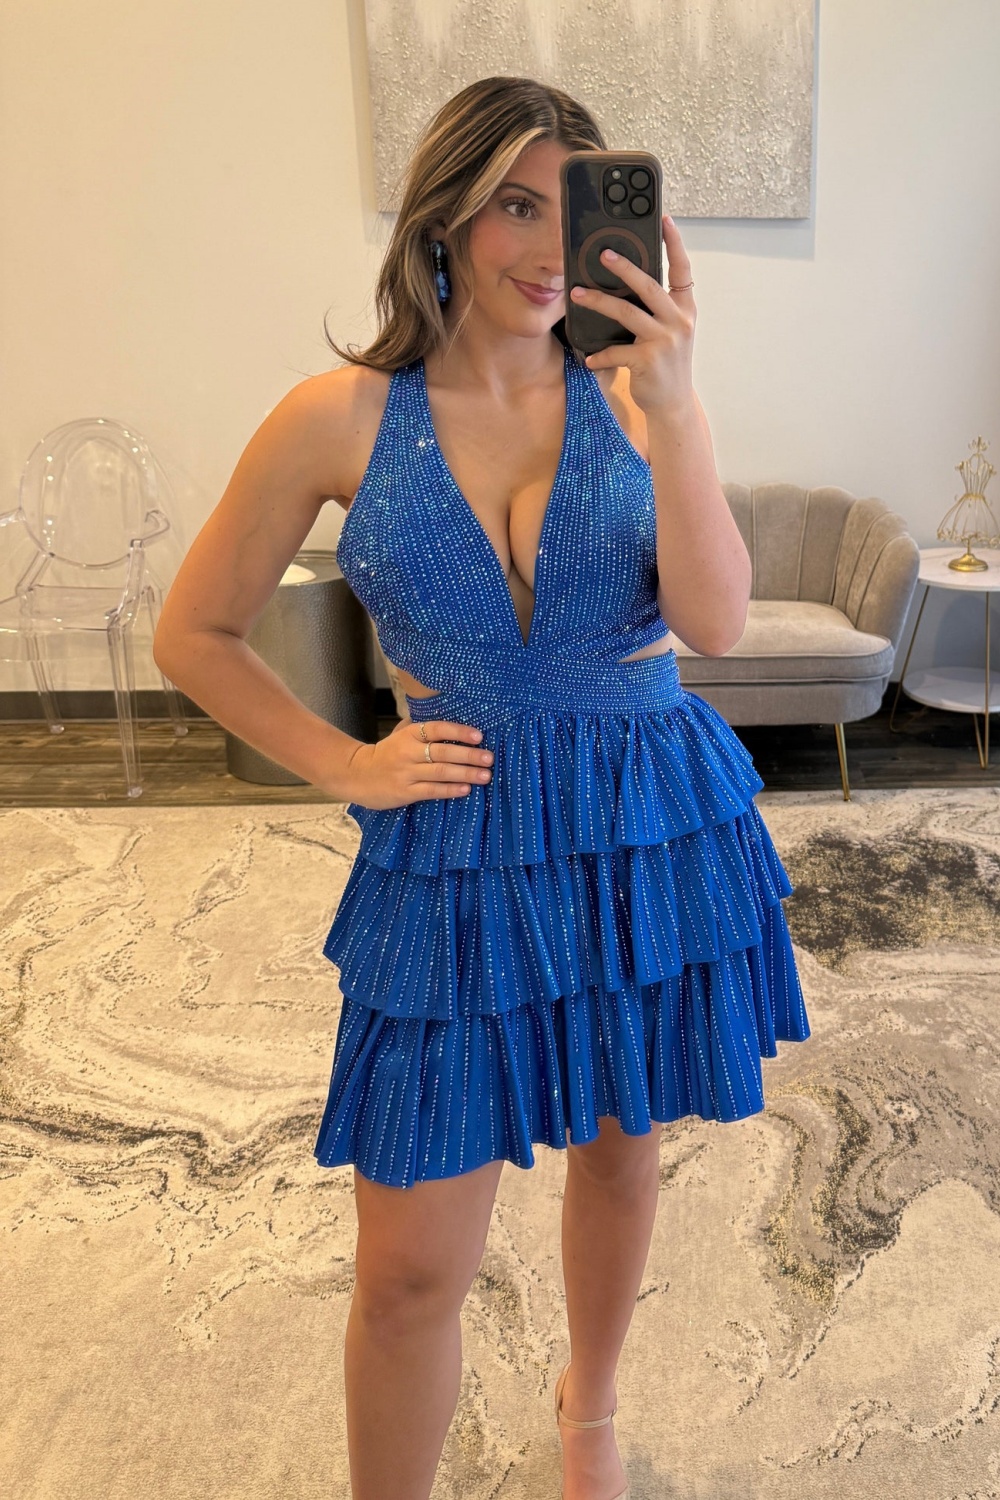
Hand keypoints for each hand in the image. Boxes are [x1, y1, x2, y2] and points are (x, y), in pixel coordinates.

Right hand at [342, 717, 493, 809]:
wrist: (357, 774)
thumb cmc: (386, 754)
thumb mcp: (400, 735)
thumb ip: (422, 728)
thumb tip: (453, 721)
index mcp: (409, 734)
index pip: (436, 728)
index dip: (458, 731)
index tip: (479, 736)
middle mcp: (408, 752)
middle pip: (443, 752)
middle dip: (469, 755)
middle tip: (489, 758)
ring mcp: (406, 773)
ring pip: (440, 772)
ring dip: (465, 774)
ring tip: (485, 775)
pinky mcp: (405, 792)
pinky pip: (432, 790)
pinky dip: (450, 790)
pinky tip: (466, 789)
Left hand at [569, 215, 694, 416]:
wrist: (673, 404)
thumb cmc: (665, 365)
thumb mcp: (670, 333)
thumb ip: (658, 310)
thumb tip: (628, 284)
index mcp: (685, 310)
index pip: (682, 270)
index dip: (675, 244)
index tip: (665, 220)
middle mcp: (678, 322)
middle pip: (648, 286)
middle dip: (624, 267)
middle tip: (603, 253)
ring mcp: (664, 341)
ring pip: (627, 313)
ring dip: (598, 302)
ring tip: (577, 294)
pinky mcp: (647, 361)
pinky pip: (616, 351)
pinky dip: (600, 355)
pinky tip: (588, 357)